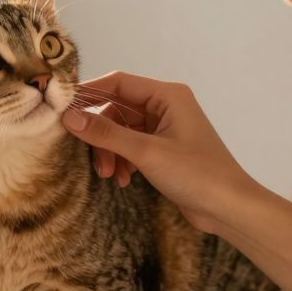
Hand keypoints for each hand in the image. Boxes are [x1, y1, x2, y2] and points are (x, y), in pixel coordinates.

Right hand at [62, 71, 254, 234]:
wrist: (229, 208)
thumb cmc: (196, 174)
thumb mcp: (146, 153)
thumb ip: (106, 134)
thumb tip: (68, 117)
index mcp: (167, 95)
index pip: (118, 82)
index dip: (89, 94)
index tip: (62, 110)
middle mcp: (166, 106)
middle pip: (116, 109)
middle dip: (102, 136)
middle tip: (96, 161)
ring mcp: (164, 128)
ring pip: (121, 131)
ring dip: (111, 152)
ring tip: (111, 176)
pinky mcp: (163, 149)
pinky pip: (131, 146)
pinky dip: (123, 161)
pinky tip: (124, 180)